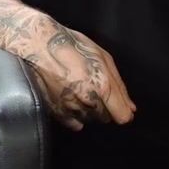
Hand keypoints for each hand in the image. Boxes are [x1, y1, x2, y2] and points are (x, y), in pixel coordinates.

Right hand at [20, 18, 136, 130]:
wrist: (38, 45)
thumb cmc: (71, 45)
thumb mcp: (103, 57)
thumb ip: (119, 86)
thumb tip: (130, 108)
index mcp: (102, 86)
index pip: (122, 116)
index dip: (123, 111)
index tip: (119, 106)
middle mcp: (87, 100)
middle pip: (106, 118)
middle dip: (104, 106)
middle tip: (93, 88)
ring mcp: (70, 107)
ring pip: (90, 120)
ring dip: (90, 110)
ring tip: (80, 89)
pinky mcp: (56, 111)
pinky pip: (74, 123)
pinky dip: (75, 114)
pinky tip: (71, 98)